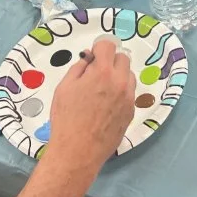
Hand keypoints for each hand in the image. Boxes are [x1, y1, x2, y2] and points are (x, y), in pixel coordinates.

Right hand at [46, 39, 134, 175]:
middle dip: (110, 60)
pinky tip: (107, 104)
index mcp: (103, 72)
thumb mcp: (65, 87)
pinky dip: (120, 92)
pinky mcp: (131, 112)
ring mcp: (128, 98)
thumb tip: (89, 58)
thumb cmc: (67, 117)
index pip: (109, 45)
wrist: (79, 150)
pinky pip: (129, 93)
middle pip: (123, 58)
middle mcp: (120, 82)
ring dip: (118, 76)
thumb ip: (79, 68)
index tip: (92, 57)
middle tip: (96, 73)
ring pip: (129, 76)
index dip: (99, 48)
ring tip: (102, 89)